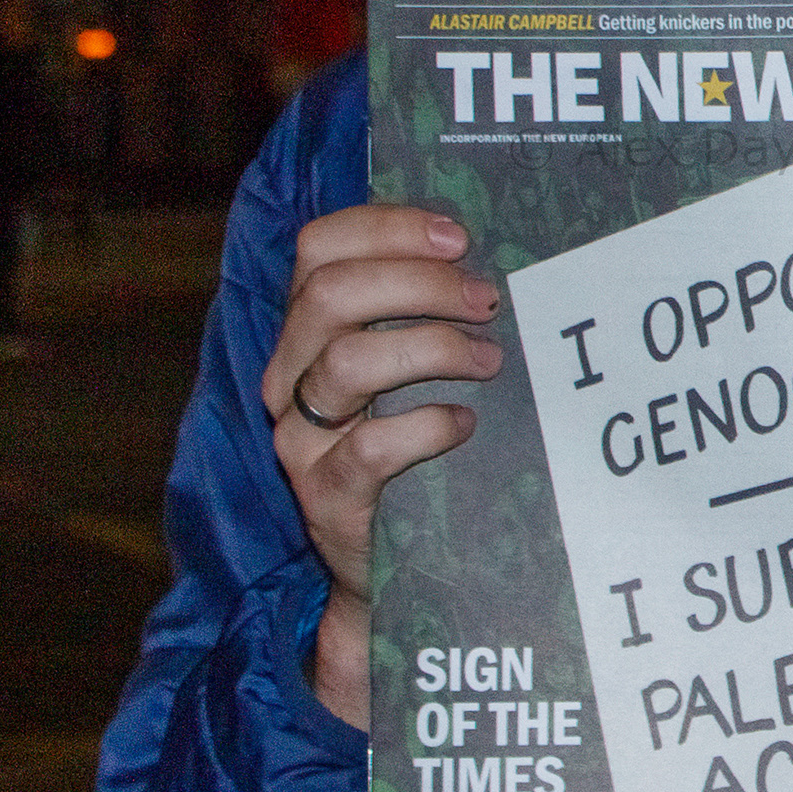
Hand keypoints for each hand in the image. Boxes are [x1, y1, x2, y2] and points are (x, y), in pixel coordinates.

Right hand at [263, 204, 502, 731]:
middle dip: (420, 284)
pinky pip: (372, 446)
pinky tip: (467, 425)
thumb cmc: (417, 448)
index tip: (458, 237)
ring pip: (346, 361)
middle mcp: (290, 377)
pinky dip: (429, 426)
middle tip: (488, 301)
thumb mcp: (412, 369)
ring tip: (489, 360)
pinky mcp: (330, 497)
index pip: (316, 247)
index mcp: (307, 331)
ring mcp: (303, 440)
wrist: (390, 564)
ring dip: (433, 348)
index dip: (384, 227)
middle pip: (330, 294)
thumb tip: (502, 251)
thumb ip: (427, 312)